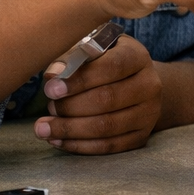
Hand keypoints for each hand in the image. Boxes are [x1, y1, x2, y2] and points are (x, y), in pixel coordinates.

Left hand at [37, 36, 161, 153]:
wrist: (135, 83)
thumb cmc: (105, 62)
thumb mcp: (93, 48)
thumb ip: (73, 56)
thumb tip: (52, 75)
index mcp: (138, 57)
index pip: (112, 67)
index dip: (80, 79)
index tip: (50, 88)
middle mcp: (150, 85)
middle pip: (108, 99)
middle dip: (71, 107)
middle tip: (49, 107)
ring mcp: (149, 113)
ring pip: (107, 126)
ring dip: (70, 129)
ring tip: (44, 128)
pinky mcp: (142, 135)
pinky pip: (109, 146)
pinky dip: (79, 146)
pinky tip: (57, 140)